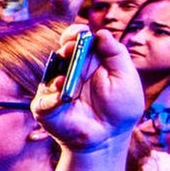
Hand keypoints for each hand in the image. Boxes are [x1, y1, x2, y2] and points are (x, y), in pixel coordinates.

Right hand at [31, 26, 142, 150]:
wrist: (110, 138)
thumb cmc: (120, 108)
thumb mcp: (126, 78)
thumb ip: (116, 54)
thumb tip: (101, 33)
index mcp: (88, 61)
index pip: (76, 40)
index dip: (75, 33)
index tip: (81, 32)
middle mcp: (69, 72)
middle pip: (61, 52)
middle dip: (66, 47)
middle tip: (71, 48)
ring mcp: (55, 89)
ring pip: (50, 73)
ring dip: (58, 72)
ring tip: (67, 77)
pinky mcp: (45, 107)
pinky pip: (43, 100)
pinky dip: (52, 97)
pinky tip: (63, 96)